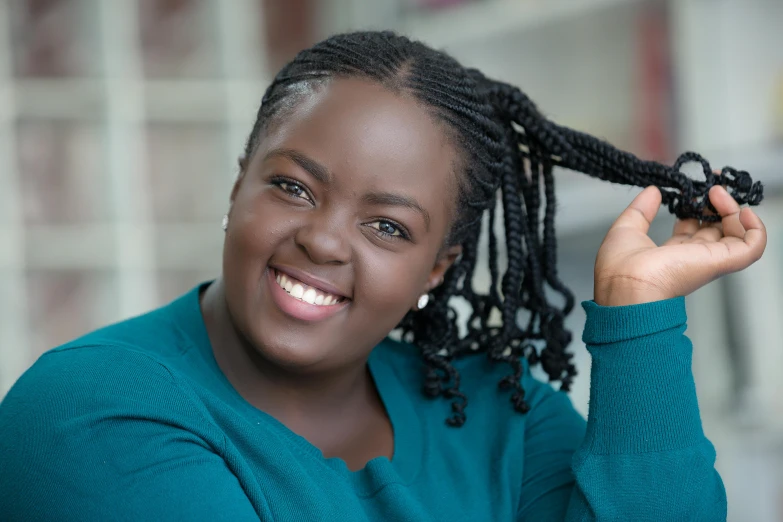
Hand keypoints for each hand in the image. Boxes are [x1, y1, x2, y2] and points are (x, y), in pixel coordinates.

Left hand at [594, 185, 766, 306]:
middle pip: (715, 229)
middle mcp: (691, 258)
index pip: (691, 229)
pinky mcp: (722, 261)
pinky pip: (753, 246)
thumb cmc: (619, 267)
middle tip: (710, 184)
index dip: (695, 207)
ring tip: (716, 192)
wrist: (626, 286)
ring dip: (733, 209)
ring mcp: (708, 260)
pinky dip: (755, 228)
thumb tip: (653, 191)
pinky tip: (742, 210)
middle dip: (716, 204)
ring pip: (736, 234)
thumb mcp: (627, 229)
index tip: (694, 188)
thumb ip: (641, 210)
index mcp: (669, 255)